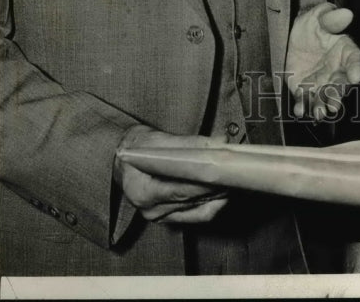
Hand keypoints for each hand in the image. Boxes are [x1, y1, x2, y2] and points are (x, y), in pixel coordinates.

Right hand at [114, 125, 228, 223]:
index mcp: (143, 191)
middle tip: (236, 170)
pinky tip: (223, 189)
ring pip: (199, 209)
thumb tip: (219, 142)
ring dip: (218, 193)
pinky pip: (198, 215)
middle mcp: (151, 209)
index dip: (206, 178)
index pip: (181, 188)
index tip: (225, 168)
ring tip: (233, 177)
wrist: (122, 160)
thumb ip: (189, 143)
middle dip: (217, 184)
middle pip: (193, 199)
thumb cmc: (136, 148)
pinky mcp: (169, 218)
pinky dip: (213, 202)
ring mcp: (160, 217)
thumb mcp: (157, 140)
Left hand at [285, 3, 359, 120]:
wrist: (291, 35)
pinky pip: (305, 100)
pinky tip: (299, 110)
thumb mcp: (318, 16)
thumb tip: (347, 13)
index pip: (354, 59)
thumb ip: (331, 17)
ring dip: (322, 106)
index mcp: (344, 51)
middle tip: (333, 105)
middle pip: (340, 85)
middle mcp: (336, 70)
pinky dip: (303, 106)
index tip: (355, 77)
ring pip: (324, 96)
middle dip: (337, 96)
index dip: (355, 68)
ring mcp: (321, 82)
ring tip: (319, 112)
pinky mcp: (305, 89)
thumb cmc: (311, 25)